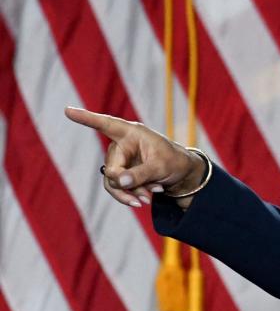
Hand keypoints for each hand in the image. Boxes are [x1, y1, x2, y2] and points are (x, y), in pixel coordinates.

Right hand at [64, 107, 206, 208]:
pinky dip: (130, 196)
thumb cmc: (173, 161)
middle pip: (111, 168)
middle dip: (127, 184)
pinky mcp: (121, 173)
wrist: (181, 173)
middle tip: (147, 196)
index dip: (86, 118)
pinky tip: (145, 200)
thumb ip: (141, 174)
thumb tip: (119, 182)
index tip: (67, 110)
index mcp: (130, 133)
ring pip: (113, 182)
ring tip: (148, 200)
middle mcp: (121, 145)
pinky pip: (117, 188)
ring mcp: (119, 160)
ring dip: (129, 193)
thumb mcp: (161, 167)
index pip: (106, 124)